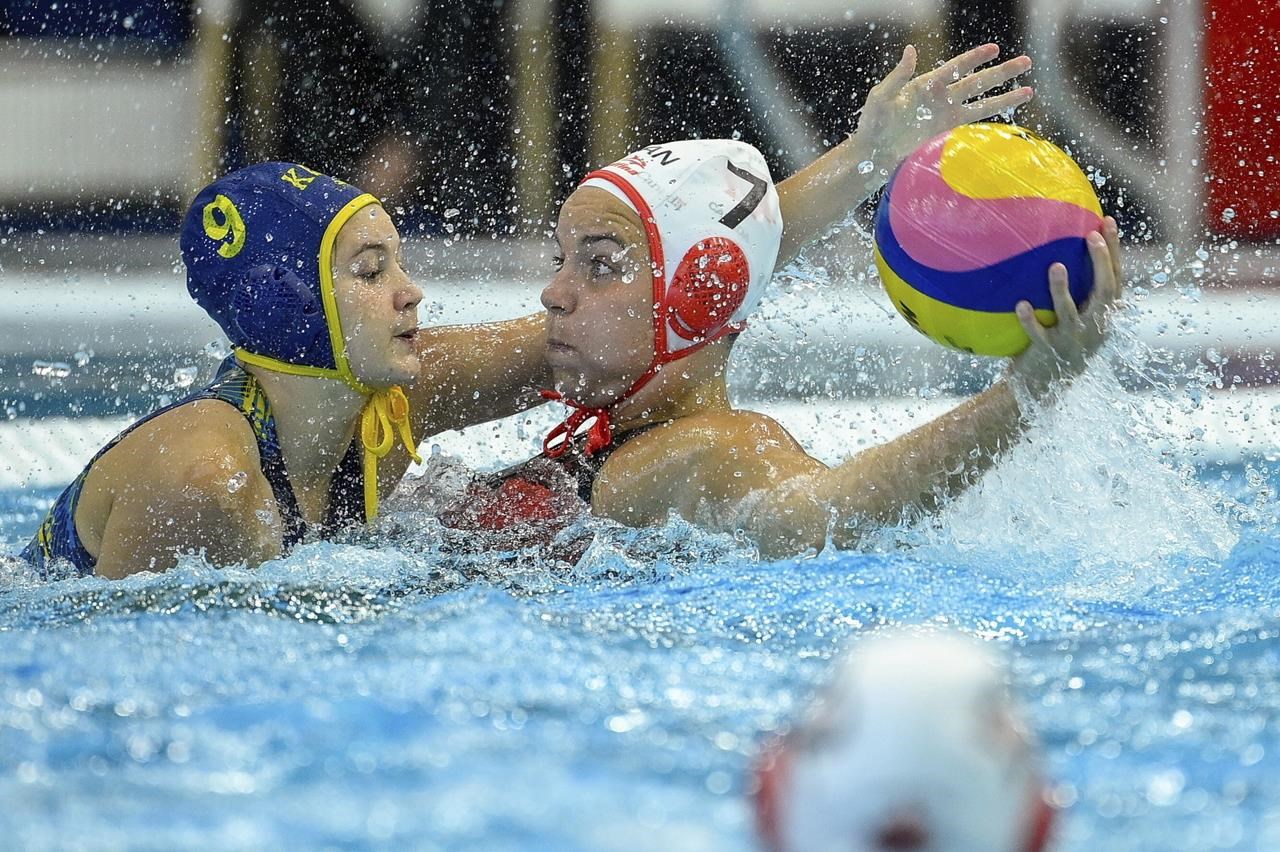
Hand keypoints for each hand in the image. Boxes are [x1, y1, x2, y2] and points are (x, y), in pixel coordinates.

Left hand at [854, 43, 1033, 172]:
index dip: (975, 58)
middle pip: (977, 82)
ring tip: (1030, 91)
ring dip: (1005, 97)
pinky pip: (973, 125)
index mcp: (926, 85)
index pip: (956, 67)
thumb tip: (911, 50)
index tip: (995, 49)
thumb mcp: (881, 96)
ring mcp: (946, 116)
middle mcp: (941, 98)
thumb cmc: (872, 124)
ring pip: (982, 104)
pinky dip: (990, 121)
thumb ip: (898, 75)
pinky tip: (1009, 116)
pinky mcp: (946, 134)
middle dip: (1002, 72)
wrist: (872, 154)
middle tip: (1027, 61)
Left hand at [1010, 216, 1123, 396]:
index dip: (1114, 252)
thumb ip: (1077, 293)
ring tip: (1055, 266)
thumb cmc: (1058, 345)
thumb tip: (1061, 249)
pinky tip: (1021, 304)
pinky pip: (1038, 335)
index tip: (1107, 222)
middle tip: (1092, 236)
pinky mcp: (1047, 353)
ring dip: (1062, 290)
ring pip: (1070, 313)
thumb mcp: (1076, 321)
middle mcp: (1093, 329)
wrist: (1042, 388)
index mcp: (1102, 318)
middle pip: (1104, 293)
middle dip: (1101, 264)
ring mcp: (1071, 342)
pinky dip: (1031, 321)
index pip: (1116, 280)